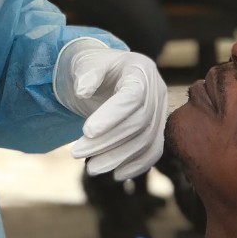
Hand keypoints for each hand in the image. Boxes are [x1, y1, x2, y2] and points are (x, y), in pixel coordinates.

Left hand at [53, 39, 166, 180]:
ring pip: (146, 141)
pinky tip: (117, 175)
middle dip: (107, 141)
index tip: (86, 131)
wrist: (104, 74)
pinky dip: (137, 165)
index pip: (133, 96)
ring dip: (118, 158)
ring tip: (91, 169)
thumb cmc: (92, 67)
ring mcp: (160, 110)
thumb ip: (85, 74)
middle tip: (76, 153)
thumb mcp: (84, 63)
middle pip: (139, 122)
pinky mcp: (157, 128)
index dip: (112, 116)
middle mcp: (156, 89)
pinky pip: (154, 150)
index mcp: (140, 69)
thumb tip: (82, 90)